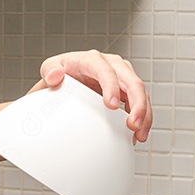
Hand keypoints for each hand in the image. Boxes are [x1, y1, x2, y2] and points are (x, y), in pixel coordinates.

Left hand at [37, 50, 152, 142]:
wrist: (69, 78)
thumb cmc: (61, 71)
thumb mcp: (51, 68)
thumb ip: (50, 70)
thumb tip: (54, 76)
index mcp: (92, 59)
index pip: (105, 70)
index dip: (111, 86)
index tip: (111, 105)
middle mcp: (113, 65)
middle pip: (132, 82)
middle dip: (137, 104)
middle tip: (133, 125)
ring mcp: (123, 76)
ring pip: (141, 94)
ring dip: (144, 115)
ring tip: (139, 135)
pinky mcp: (128, 89)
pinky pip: (141, 103)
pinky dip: (142, 119)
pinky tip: (138, 134)